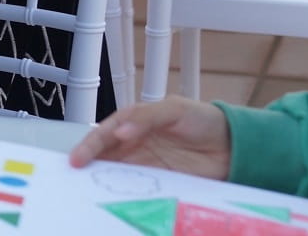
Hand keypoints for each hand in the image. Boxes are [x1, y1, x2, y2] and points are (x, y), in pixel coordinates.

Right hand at [68, 96, 232, 178]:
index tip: (77, 159)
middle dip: (88, 166)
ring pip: (118, 174)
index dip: (89, 146)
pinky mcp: (161, 182)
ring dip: (104, 181)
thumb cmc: (203, 119)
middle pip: (105, 156)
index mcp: (134, 122)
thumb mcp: (174, 109)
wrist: (234, 145)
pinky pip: (139, 189)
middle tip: (73, 179)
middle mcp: (136, 144)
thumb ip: (146, 118)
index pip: (105, 134)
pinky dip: (126, 194)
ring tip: (89, 192)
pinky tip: (118, 199)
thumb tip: (120, 132)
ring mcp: (147, 165)